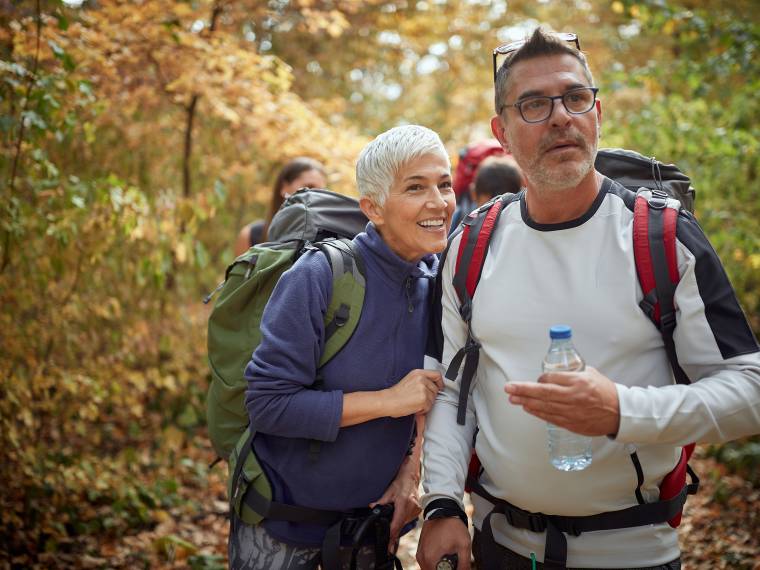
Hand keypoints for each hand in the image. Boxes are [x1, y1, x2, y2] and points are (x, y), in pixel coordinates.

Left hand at [370, 454, 420, 552]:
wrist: (411, 477)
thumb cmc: (401, 482)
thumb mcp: (389, 491)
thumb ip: (381, 502)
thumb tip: (372, 508)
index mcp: (404, 503)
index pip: (396, 524)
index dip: (391, 536)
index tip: (388, 546)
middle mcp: (412, 508)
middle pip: (400, 526)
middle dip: (392, 530)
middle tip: (387, 539)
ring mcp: (416, 510)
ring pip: (404, 523)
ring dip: (397, 523)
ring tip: (393, 517)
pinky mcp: (418, 511)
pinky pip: (408, 520)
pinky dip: (402, 519)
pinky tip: (399, 513)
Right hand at [383, 369, 443, 417]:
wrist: (388, 401)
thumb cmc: (397, 393)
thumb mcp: (409, 380)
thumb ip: (422, 380)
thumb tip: (435, 385)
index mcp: (418, 373)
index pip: (437, 374)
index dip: (440, 382)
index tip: (440, 387)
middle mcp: (421, 379)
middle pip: (435, 389)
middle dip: (430, 396)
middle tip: (418, 400)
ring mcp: (423, 389)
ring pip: (433, 399)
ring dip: (426, 404)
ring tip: (414, 403)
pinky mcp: (423, 399)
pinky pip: (429, 407)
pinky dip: (423, 410)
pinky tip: (414, 407)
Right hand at [416, 517, 470, 569]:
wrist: (442, 509)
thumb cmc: (453, 526)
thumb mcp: (464, 546)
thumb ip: (464, 565)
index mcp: (430, 560)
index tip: (456, 565)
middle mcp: (422, 558)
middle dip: (445, 568)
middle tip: (454, 560)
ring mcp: (420, 553)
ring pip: (431, 568)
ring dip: (440, 566)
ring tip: (450, 555)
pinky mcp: (421, 549)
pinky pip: (428, 562)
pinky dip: (436, 561)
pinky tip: (445, 552)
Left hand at [504, 366, 619, 435]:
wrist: (620, 413)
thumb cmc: (605, 391)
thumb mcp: (590, 374)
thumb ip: (571, 373)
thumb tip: (553, 373)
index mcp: (579, 382)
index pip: (551, 379)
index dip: (540, 379)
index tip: (536, 380)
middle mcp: (574, 397)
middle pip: (543, 393)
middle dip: (523, 390)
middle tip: (508, 387)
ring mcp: (572, 412)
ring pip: (544, 406)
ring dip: (525, 402)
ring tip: (512, 398)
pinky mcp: (572, 423)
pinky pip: (550, 418)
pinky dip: (537, 413)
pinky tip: (527, 408)